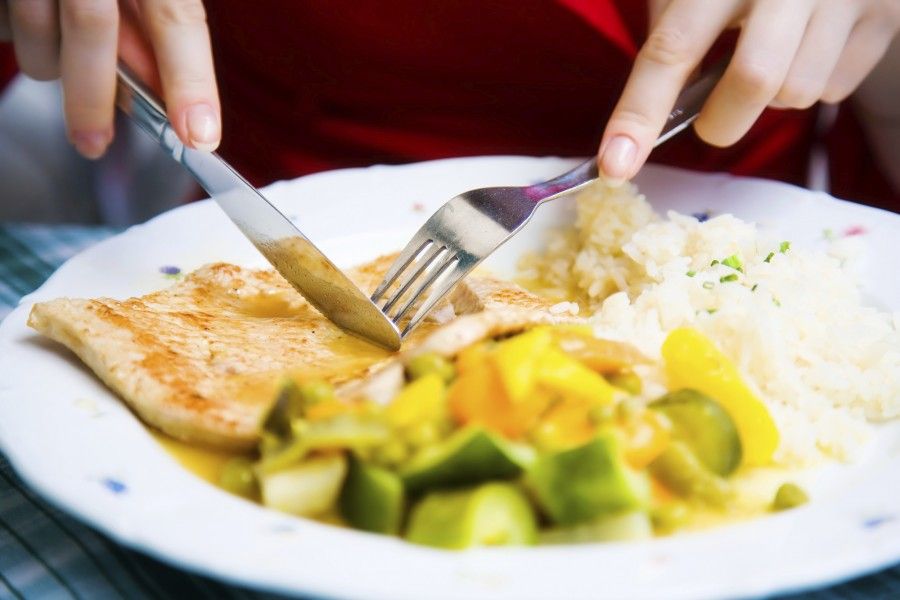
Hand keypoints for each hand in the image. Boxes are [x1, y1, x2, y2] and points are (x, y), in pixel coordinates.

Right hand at [0, 0, 219, 158]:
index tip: (199, 134)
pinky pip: (5, 26)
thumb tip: (164, 98)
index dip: (190, 80)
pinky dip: (22, 37)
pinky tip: (29, 17)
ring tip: (57, 43)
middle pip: (92, 27)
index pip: (177, 18)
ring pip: (38, 30)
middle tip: (95, 142)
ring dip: (51, 61)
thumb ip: (152, 27)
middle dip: (93, 98)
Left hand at [599, 0, 899, 183]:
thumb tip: (651, 115)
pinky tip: (809, 48)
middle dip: (722, 121)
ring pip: (798, 93)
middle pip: (753, 82)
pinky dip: (812, 85)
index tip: (615, 165)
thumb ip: (673, 35)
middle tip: (711, 119)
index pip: (671, 50)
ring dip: (771, 99)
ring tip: (771, 57)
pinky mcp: (884, 14)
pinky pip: (836, 90)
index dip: (639, 113)